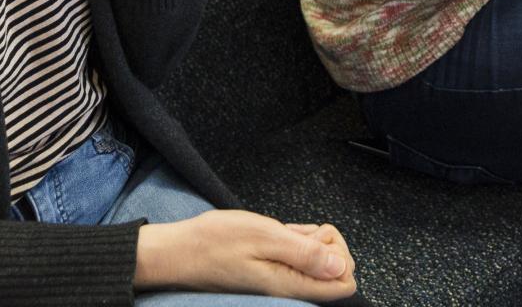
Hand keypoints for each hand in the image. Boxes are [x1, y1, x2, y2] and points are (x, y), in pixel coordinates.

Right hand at [135, 209, 356, 298]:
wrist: (177, 252)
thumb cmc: (214, 243)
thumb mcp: (264, 237)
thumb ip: (305, 253)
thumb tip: (341, 266)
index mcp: (290, 283)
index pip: (344, 283)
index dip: (340, 254)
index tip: (318, 239)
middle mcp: (288, 287)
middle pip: (334, 270)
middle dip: (325, 243)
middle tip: (298, 233)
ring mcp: (279, 280)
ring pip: (316, 261)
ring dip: (308, 241)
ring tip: (282, 233)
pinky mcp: (270, 271)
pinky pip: (296, 256)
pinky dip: (294, 241)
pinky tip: (278, 234)